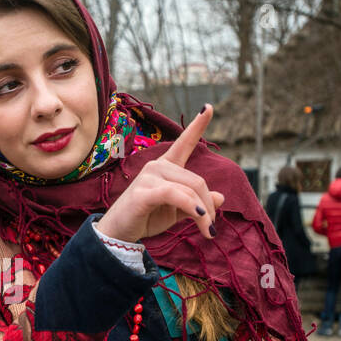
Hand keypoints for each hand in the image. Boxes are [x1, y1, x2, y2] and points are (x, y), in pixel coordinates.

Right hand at [94, 104, 223, 242]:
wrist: (119, 233)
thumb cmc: (146, 218)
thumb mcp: (177, 211)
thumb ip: (197, 203)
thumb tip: (221, 197)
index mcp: (166, 167)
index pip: (184, 143)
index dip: (197, 125)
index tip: (208, 107)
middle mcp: (157, 166)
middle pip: (197, 181)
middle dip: (208, 206)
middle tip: (212, 229)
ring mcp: (149, 177)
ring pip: (190, 189)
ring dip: (203, 213)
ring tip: (209, 232)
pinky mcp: (144, 191)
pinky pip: (176, 195)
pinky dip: (192, 207)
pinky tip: (199, 218)